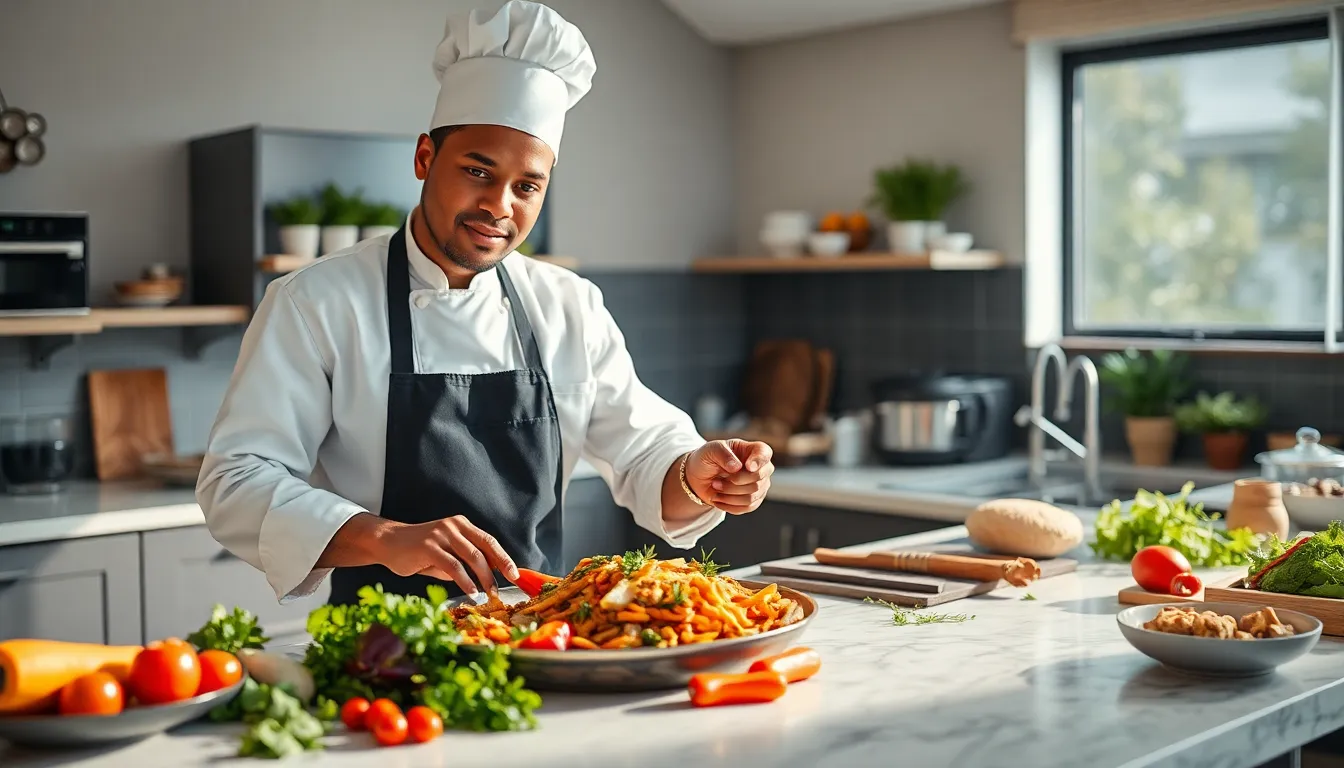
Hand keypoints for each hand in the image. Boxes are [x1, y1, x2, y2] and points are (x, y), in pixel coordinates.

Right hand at [376, 515, 519, 596]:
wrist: (387, 542)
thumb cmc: (417, 550)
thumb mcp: (444, 553)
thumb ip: (463, 562)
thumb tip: (486, 578)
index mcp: (461, 525)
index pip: (489, 541)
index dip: (504, 558)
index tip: (515, 574)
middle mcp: (454, 526)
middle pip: (485, 548)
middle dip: (498, 570)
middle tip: (503, 588)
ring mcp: (442, 534)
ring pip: (472, 557)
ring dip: (483, 578)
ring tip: (488, 594)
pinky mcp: (429, 547)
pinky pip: (453, 566)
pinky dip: (464, 581)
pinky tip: (470, 592)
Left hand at [685, 439, 774, 514]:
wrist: (700, 476)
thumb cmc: (708, 458)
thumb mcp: (711, 450)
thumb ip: (724, 454)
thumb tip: (737, 467)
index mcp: (753, 450)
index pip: (764, 453)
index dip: (758, 461)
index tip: (748, 466)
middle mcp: (761, 467)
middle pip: (758, 478)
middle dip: (734, 482)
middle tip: (715, 482)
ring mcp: (760, 485)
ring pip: (751, 496)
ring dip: (729, 495)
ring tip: (714, 488)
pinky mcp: (754, 500)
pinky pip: (747, 507)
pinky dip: (729, 505)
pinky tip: (718, 499)